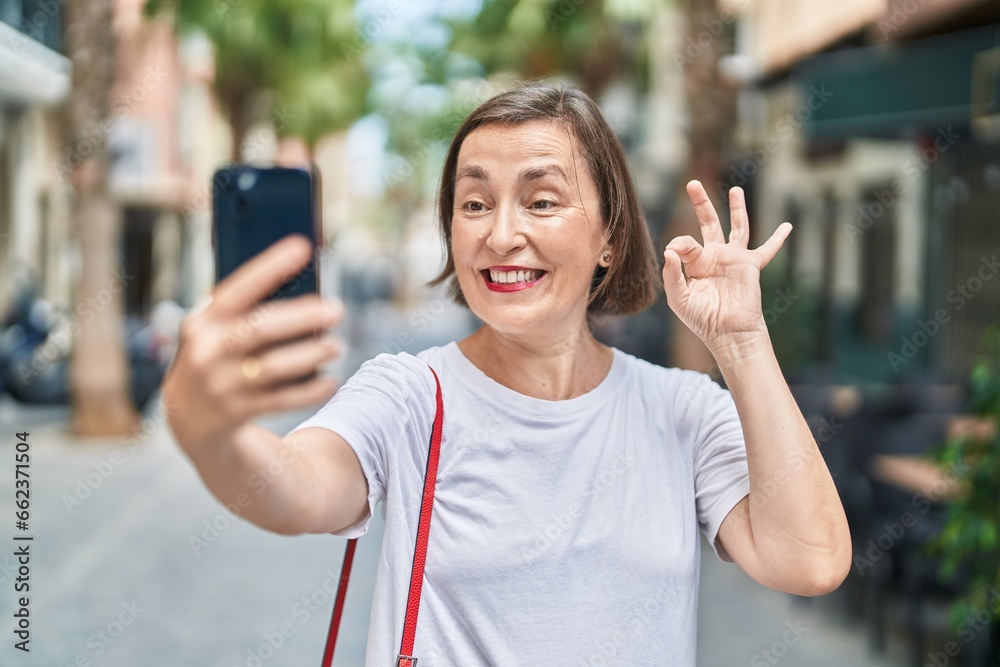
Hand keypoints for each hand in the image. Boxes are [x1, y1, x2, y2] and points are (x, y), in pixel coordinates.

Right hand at [162, 235, 341, 453]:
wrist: (187, 420)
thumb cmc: (217, 358)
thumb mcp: (217, 331)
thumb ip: (247, 312)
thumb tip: (304, 294)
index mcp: (203, 322)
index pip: (238, 289)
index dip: (269, 267)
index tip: (302, 247)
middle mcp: (206, 351)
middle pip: (261, 328)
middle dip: (303, 317)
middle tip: (336, 309)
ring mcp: (218, 385)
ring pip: (273, 367)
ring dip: (311, 355)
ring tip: (336, 346)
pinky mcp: (233, 414)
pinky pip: (279, 400)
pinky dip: (309, 391)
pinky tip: (330, 381)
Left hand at [662, 181, 790, 355]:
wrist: (727, 332)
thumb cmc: (701, 318)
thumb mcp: (679, 298)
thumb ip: (672, 274)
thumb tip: (669, 248)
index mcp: (694, 263)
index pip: (685, 243)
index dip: (679, 245)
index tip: (673, 252)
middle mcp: (714, 256)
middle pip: (708, 223)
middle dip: (701, 203)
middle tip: (692, 184)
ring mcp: (733, 259)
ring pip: (737, 227)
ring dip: (737, 208)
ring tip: (735, 190)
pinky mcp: (751, 265)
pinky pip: (767, 250)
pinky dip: (778, 239)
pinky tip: (787, 226)